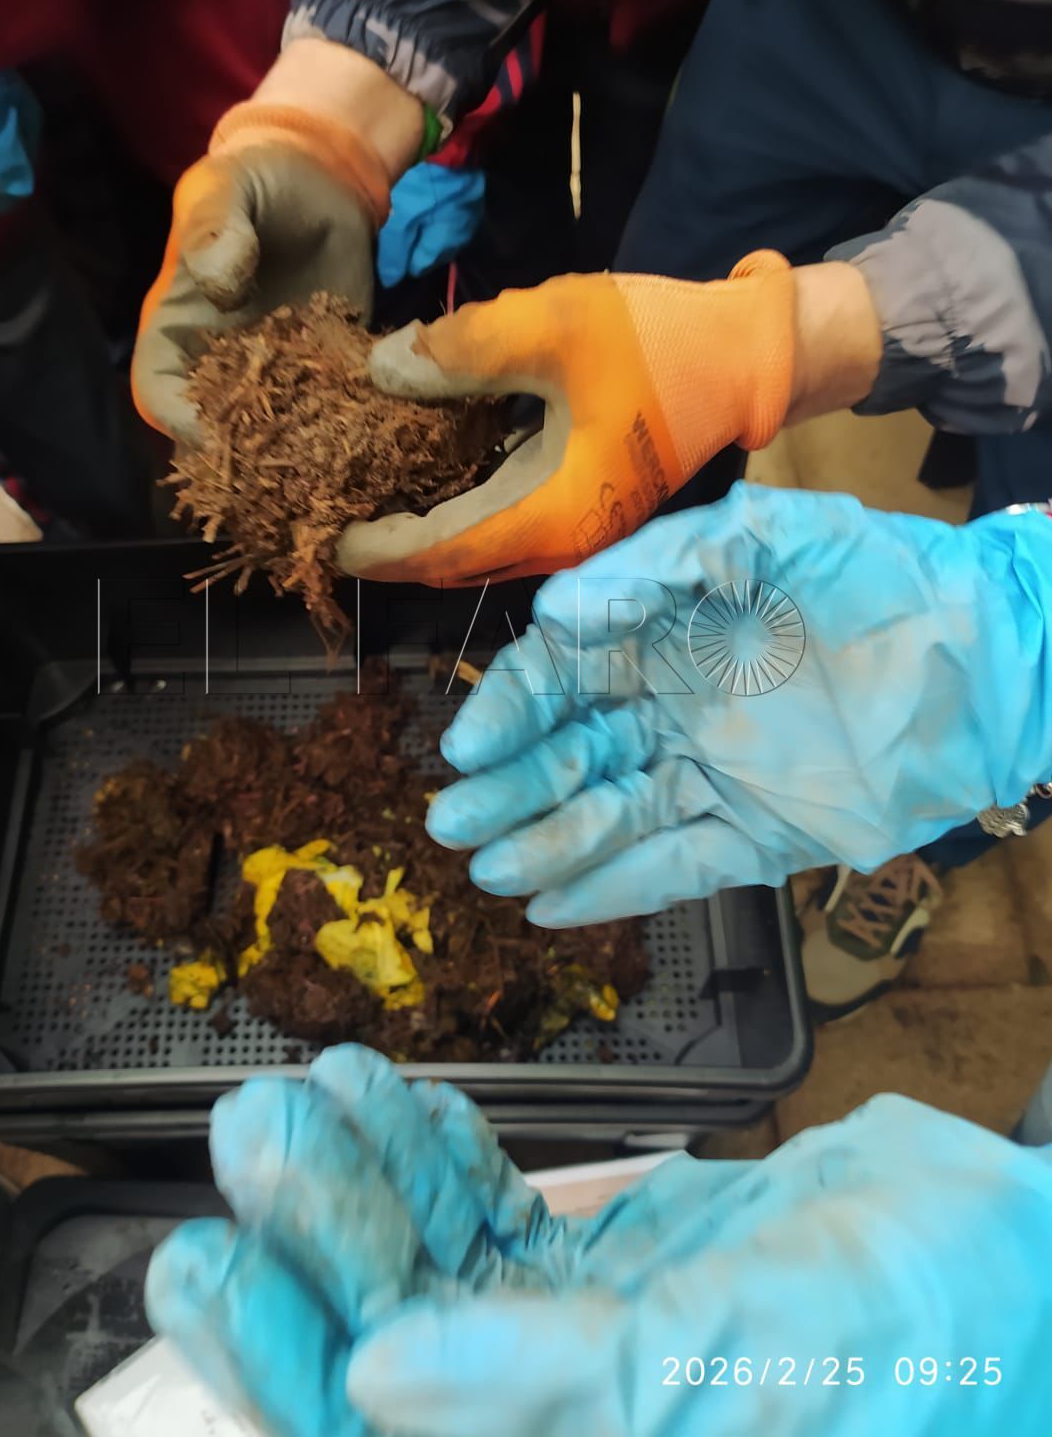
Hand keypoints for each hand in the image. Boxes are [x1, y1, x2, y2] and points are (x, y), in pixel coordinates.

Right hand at [132, 41, 423, 443]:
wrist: (324, 177)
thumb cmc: (255, 179)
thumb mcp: (223, 188)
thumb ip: (212, 228)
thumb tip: (219, 281)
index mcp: (179, 331)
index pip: (159, 394)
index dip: (180, 422)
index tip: (214, 434)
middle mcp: (225, 367)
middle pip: (220, 434)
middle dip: (249, 460)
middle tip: (285, 464)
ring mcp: (281, 377)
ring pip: (281, 438)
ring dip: (307, 455)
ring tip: (337, 461)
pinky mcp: (333, 372)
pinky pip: (338, 412)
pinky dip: (357, 427)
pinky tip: (381, 434)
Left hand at [148, 1046, 1051, 1436]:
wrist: (1015, 1258)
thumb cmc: (923, 1335)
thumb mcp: (737, 1363)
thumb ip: (558, 1382)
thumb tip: (375, 1383)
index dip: (277, 1362)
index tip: (202, 1255)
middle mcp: (554, 1424)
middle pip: (383, 1339)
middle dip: (313, 1234)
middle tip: (254, 1122)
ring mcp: (576, 1345)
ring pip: (430, 1260)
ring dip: (366, 1172)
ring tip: (315, 1076)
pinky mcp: (611, 1271)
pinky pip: (495, 1211)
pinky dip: (442, 1148)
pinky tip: (397, 1088)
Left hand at [336, 253, 798, 583]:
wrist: (749, 355)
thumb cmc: (663, 342)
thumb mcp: (557, 324)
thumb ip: (464, 349)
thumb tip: (383, 371)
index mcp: (554, 515)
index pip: (445, 551)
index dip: (381, 549)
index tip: (327, 536)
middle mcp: (562, 540)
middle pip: (455, 561)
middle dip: (391, 547)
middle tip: (328, 515)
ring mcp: (575, 527)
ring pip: (478, 545)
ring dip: (422, 527)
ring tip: (361, 493)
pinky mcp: (581, 503)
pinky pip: (501, 518)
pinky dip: (456, 503)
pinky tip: (420, 466)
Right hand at [424, 484, 1051, 924]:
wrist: (990, 662)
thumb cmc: (880, 581)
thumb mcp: (775, 536)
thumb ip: (666, 562)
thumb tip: (558, 614)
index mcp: (664, 633)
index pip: (563, 674)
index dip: (511, 709)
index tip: (467, 744)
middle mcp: (672, 708)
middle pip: (570, 753)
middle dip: (509, 788)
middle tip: (452, 824)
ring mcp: (710, 777)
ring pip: (611, 816)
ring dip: (548, 842)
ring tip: (491, 870)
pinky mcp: (755, 840)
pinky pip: (674, 868)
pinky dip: (616, 889)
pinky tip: (553, 907)